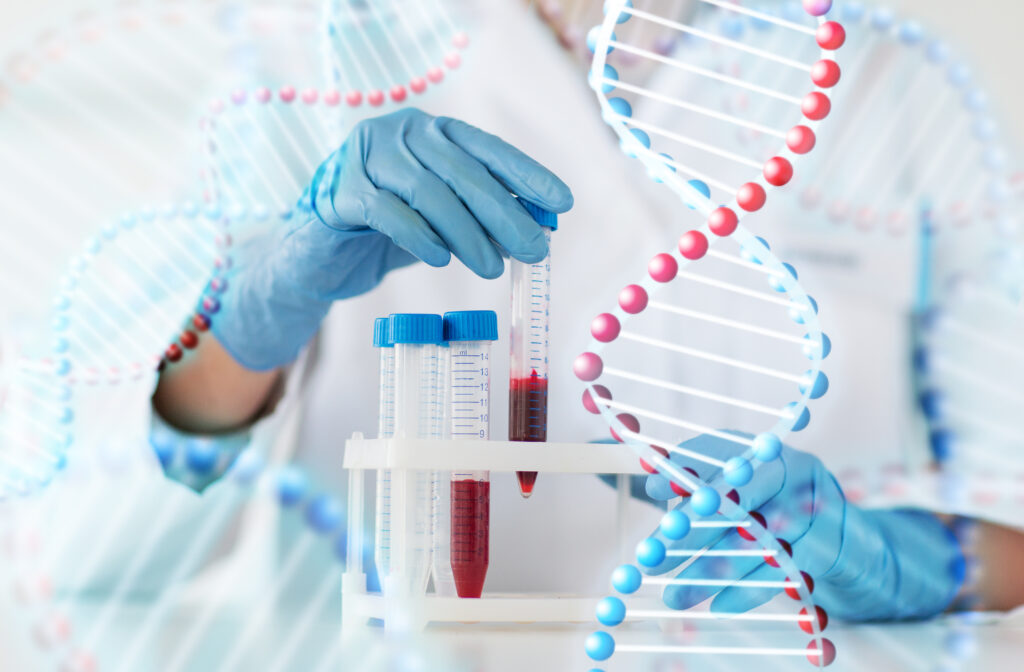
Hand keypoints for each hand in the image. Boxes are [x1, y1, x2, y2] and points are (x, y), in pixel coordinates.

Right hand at [212, 108, 572, 370]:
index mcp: (432, 131)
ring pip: (430, 193)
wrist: (323, 251)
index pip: (489, 150)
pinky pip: (389, 213)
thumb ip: (483, 216)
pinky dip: (419, 237)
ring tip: (492, 267)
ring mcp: (369, 157)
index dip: (528, 175)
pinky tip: (439, 259)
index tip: (562, 204)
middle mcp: (402, 133)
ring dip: (468, 234)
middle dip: (506, 213)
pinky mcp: (343, 190)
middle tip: (535, 250)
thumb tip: (539, 229)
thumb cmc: (392, 231)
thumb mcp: (445, 221)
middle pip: (464, 172)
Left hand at [644, 433, 964, 620]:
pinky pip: (783, 570)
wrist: (844, 537)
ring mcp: (816, 507)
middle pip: (740, 498)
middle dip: (693, 532)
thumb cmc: (769, 508)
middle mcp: (792, 470)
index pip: (722, 457)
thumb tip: (653, 484)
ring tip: (674, 596)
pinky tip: (718, 606)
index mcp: (764, 450)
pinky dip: (748, 591)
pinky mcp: (830, 545)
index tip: (655, 496)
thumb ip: (693, 484)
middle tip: (654, 559)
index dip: (688, 478)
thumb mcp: (733, 488)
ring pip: (758, 541)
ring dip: (713, 571)